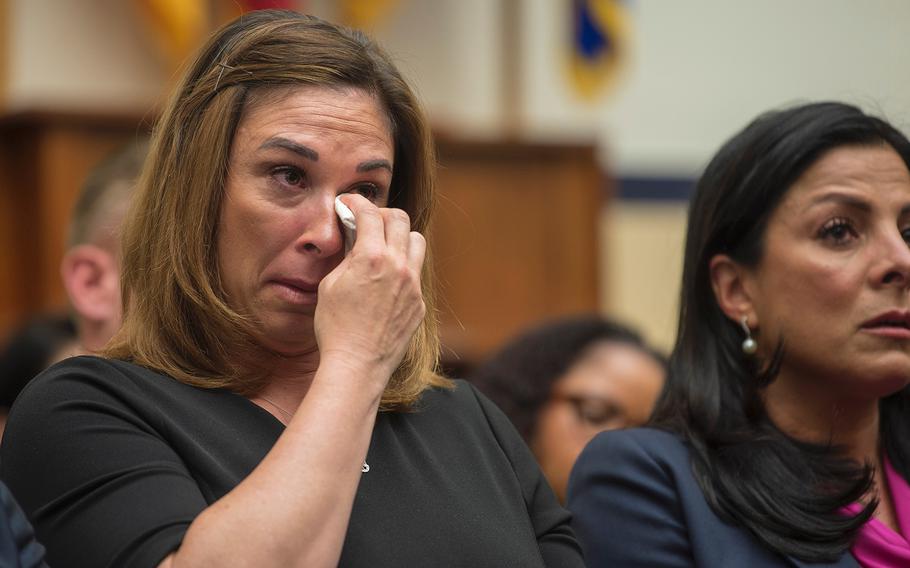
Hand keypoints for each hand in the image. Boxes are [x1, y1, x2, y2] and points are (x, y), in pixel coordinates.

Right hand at [314, 194, 426, 384]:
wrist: (357, 364)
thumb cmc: (335, 327)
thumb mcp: (330, 284)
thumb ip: (347, 256)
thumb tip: (355, 239)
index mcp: (372, 258)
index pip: (370, 214)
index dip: (357, 203)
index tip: (348, 204)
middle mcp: (398, 267)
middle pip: (400, 219)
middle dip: (381, 214)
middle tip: (367, 222)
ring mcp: (412, 285)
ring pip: (416, 241)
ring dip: (400, 237)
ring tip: (384, 246)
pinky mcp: (419, 303)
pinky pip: (416, 273)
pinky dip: (403, 266)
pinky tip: (388, 278)